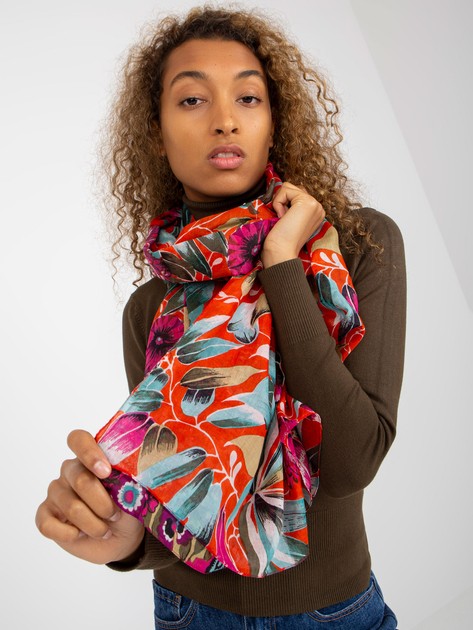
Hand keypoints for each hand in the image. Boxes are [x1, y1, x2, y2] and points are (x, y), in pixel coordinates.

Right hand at [35, 429, 144, 563]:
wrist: (121, 538)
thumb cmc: (127, 508)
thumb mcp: (133, 492)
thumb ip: (126, 479)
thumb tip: (128, 475)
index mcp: (91, 458)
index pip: (78, 439)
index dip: (90, 453)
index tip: (106, 472)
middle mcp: (70, 471)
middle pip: (81, 479)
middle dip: (103, 503)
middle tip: (116, 515)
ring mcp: (56, 492)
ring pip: (71, 506)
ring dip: (93, 524)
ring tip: (105, 530)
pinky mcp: (45, 515)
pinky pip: (47, 524)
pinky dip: (68, 534)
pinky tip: (80, 535)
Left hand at [262, 182, 324, 267]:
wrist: (281, 252)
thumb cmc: (280, 240)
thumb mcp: (289, 219)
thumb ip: (291, 205)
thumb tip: (282, 188)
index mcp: (315, 213)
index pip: (295, 195)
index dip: (283, 204)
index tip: (284, 222)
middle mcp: (318, 208)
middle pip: (292, 188)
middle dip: (281, 201)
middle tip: (283, 220)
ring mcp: (315, 204)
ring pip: (288, 187)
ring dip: (279, 202)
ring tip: (283, 219)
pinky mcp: (307, 202)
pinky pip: (285, 190)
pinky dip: (278, 203)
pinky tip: (283, 217)